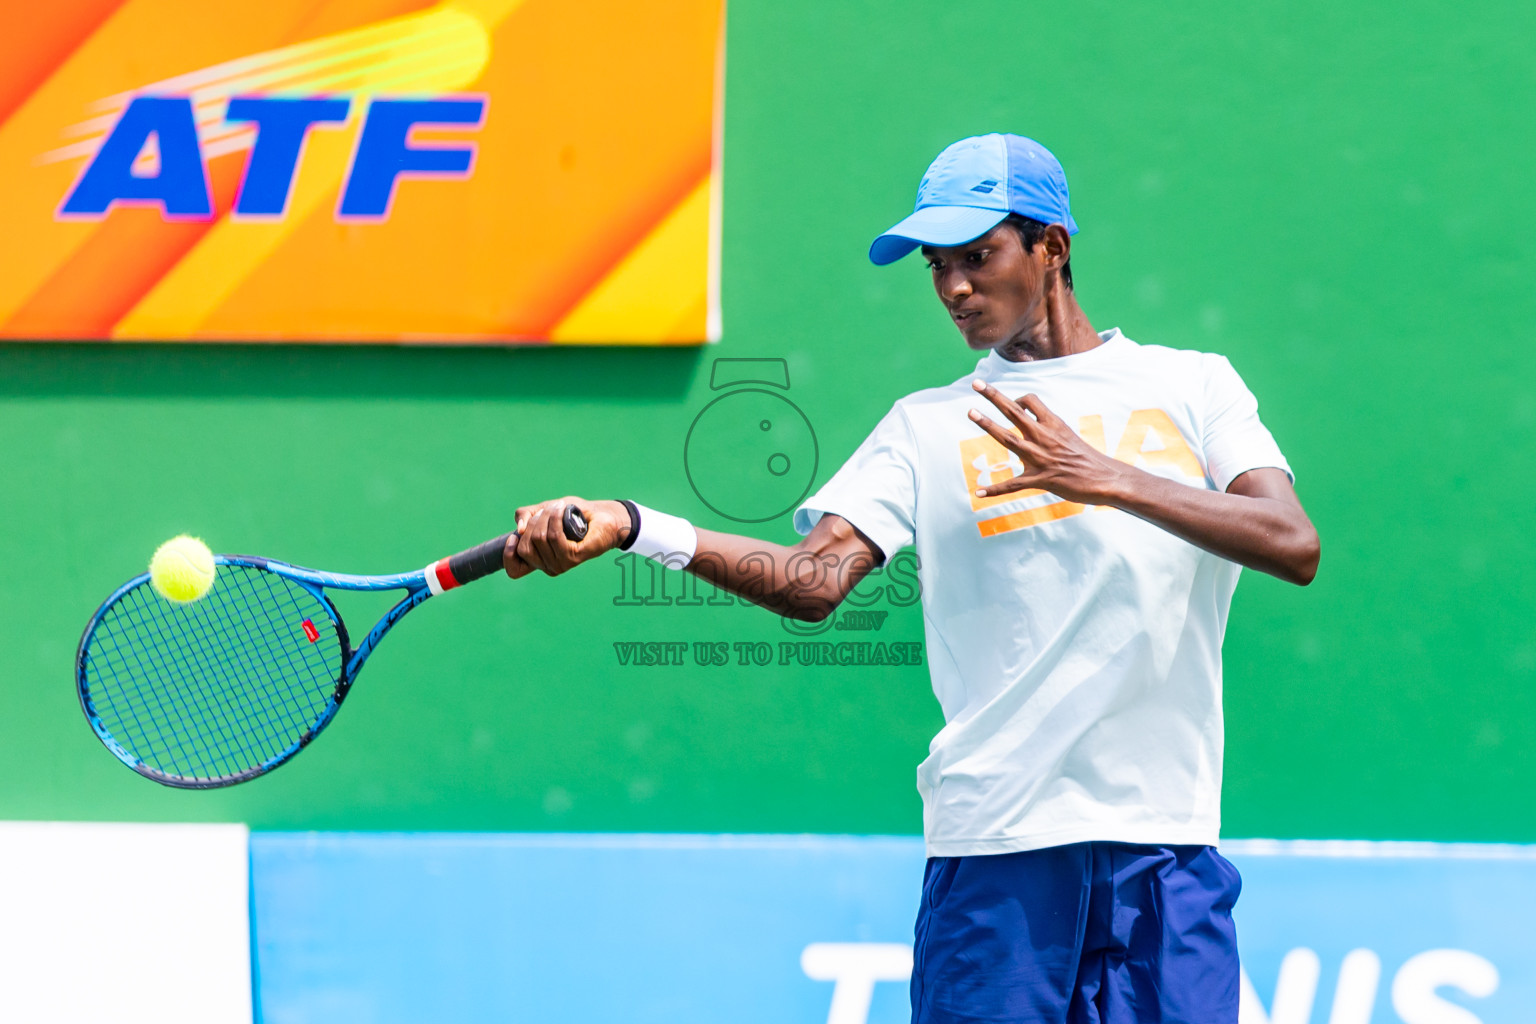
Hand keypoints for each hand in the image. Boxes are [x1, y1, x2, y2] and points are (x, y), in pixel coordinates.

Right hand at [504, 497, 631, 578]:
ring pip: (539, 538)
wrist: (603, 515)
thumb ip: (526, 516)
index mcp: (540, 560)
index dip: (508, 554)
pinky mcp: (574, 557)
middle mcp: (549, 566)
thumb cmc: (574, 514)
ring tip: (557, 508)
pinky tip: (561, 509)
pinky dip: (555, 519)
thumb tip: (519, 529)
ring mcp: (561, 564)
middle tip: (547, 511)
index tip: (514, 536)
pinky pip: (555, 537)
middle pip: (525, 546)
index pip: (514, 570)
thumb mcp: (544, 510)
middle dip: (532, 523)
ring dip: (545, 517)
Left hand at [967, 381, 1125, 505]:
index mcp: (1053, 425)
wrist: (1107, 479)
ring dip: (988, 425)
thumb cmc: (1088, 458)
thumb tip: (1034, 422)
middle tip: (976, 383)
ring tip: (971, 412)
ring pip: (1008, 439)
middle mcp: (1044, 437)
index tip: (1012, 404)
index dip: (1017, 399)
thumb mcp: (1068, 436)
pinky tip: (979, 493)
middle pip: (1014, 412)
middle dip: (994, 396)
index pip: (1030, 401)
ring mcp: (1041, 458)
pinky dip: (995, 490)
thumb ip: (1049, 429)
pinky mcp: (1041, 479)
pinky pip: (1013, 485)